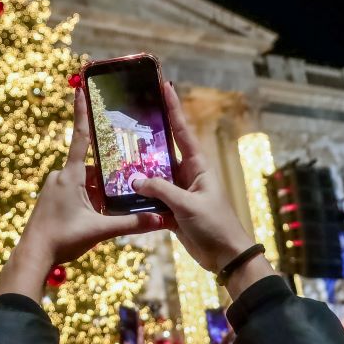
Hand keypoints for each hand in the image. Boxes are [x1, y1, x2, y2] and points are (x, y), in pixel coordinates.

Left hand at [0, 92, 164, 300]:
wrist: (33, 255)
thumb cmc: (62, 240)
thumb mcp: (100, 230)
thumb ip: (131, 223)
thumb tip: (161, 219)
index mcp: (71, 175)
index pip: (81, 137)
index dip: (82, 112)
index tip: (80, 88)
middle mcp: (60, 176)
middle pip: (92, 168)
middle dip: (107, 179)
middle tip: (122, 187)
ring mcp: (54, 187)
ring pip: (85, 183)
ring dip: (98, 193)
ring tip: (106, 212)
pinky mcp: (51, 199)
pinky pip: (75, 192)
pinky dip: (88, 200)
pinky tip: (94, 217)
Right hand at [132, 84, 261, 279]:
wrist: (226, 257)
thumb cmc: (214, 225)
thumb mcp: (187, 205)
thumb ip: (161, 190)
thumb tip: (136, 179)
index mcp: (198, 166)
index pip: (182, 131)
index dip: (173, 108)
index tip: (165, 86)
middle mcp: (188, 175)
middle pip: (164, 151)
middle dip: (148, 137)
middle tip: (129, 119)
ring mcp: (180, 192)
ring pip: (155, 176)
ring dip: (139, 170)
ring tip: (117, 155)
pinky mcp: (173, 210)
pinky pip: (152, 197)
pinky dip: (140, 196)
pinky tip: (122, 190)